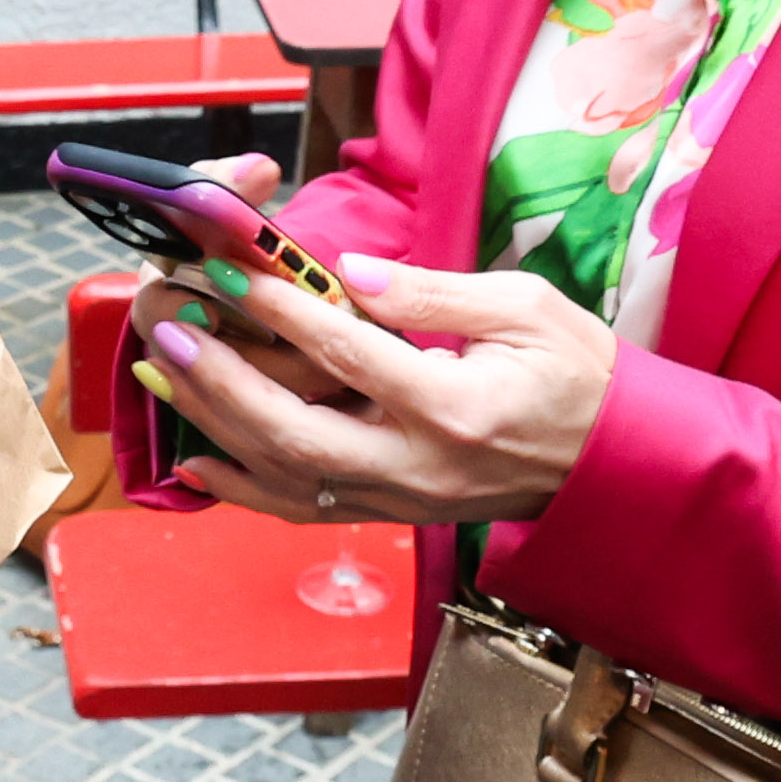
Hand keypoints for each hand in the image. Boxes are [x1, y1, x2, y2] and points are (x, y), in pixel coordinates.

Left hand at [144, 248, 617, 524]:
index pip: (348, 354)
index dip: (281, 310)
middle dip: (222, 380)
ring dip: (218, 427)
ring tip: (164, 376)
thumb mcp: (524, 308)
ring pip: (288, 476)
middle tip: (172, 328)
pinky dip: (245, 490)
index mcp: (455, 407)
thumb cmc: (580, 375)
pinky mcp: (396, 513)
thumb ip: (430, 293)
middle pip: (295, 431)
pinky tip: (197, 462)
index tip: (230, 269)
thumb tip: (348, 272)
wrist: (616, 462)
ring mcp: (403, 499)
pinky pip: (306, 509)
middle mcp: (419, 466)